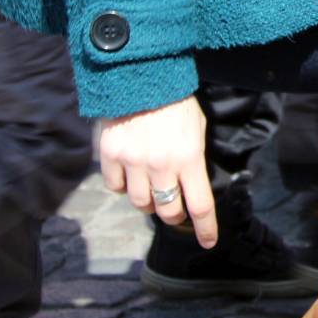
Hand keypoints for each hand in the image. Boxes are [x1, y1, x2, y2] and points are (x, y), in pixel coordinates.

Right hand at [96, 96, 216, 247]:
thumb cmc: (176, 101)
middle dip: (175, 214)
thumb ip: (194, 158)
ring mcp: (133, 162)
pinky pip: (115, 186)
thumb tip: (191, 186)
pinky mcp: (109, 156)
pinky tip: (130, 172)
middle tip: (176, 208)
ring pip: (140, 203)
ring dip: (149, 201)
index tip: (208, 242)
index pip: (201, 204)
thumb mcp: (197, 128)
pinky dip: (124, 185)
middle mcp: (161, 165)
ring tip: (152, 186)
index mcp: (189, 157)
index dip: (206, 228)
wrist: (141, 75)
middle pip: (168, 211)